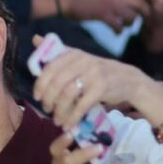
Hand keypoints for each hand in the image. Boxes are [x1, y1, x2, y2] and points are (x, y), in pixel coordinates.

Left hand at [31, 35, 147, 129]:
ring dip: (59, 111)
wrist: (127, 79)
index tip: (37, 96)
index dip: (40, 84)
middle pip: (57, 83)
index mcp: (73, 54)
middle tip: (46, 109)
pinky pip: (81, 106)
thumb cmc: (96, 71)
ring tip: (56, 119)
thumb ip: (57, 52)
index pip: (50, 68)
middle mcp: (83, 61)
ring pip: (67, 95)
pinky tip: (68, 124)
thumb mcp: (78, 58)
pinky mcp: (101, 88)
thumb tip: (34, 39)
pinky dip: (72, 118)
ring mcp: (93, 74)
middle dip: (48, 99)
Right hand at [58, 0, 150, 31]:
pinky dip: (118, 31)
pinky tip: (116, 32)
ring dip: (131, 22)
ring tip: (126, 25)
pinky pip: (118, 25)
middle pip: (142, 2)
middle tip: (142, 19)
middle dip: (145, 13)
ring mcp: (110, 2)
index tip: (149, 4)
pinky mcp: (102, 14)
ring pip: (133, 15)